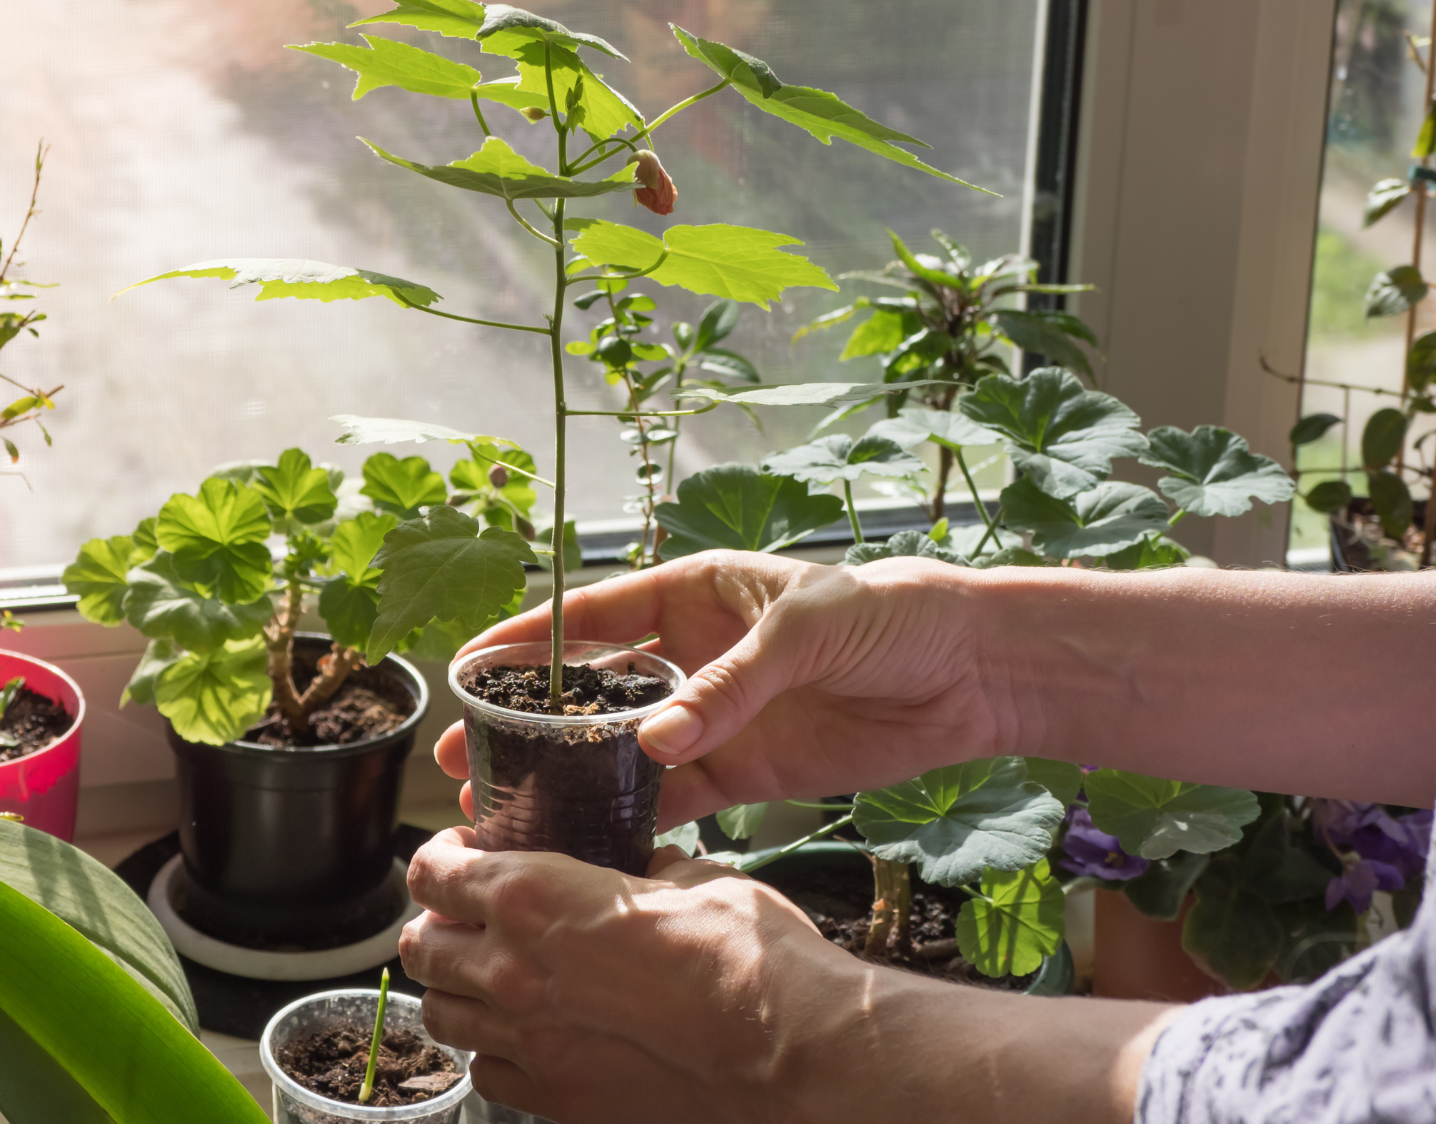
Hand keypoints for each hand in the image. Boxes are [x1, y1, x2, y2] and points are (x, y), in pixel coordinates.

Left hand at [399, 827, 1172, 1123]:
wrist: (787, 1051)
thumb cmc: (746, 958)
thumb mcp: (691, 876)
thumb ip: (641, 870)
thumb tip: (639, 868)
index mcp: (535, 896)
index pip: (434, 872)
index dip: (440, 860)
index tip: (459, 858)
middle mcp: (511, 969)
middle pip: (421, 944)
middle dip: (437, 925)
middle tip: (467, 919)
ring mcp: (527, 1042)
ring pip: (440, 1014)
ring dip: (455, 990)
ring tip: (488, 980)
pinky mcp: (554, 1100)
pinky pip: (487, 1072)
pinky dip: (492, 1051)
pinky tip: (525, 1038)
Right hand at [435, 552, 1002, 826]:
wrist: (973, 669)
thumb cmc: (892, 613)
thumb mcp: (805, 629)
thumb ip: (728, 686)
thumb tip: (652, 743)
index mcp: (692, 593)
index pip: (591, 616)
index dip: (527, 643)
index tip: (468, 668)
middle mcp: (690, 655)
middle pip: (590, 691)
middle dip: (525, 723)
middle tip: (465, 759)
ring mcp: (716, 716)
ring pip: (623, 751)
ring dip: (568, 779)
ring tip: (509, 811)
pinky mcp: (748, 771)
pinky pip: (678, 798)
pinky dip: (637, 821)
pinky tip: (591, 846)